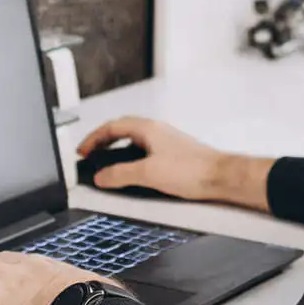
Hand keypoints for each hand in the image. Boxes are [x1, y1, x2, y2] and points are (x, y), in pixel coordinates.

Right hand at [76, 116, 272, 211]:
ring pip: (133, 141)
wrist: (221, 177)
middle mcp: (156, 131)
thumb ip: (120, 175)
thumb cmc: (193, 170)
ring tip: (106, 165)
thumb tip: (101, 177)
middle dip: (102, 142)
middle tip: (89, 155)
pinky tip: (132, 173)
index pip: (112, 127)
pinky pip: (144, 152)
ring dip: (116, 150)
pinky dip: (130, 159)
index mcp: (148, 129)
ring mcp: (165, 142)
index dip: (93, 138)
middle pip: (121, 130)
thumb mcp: (148, 173)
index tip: (82, 151)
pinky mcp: (173, 155)